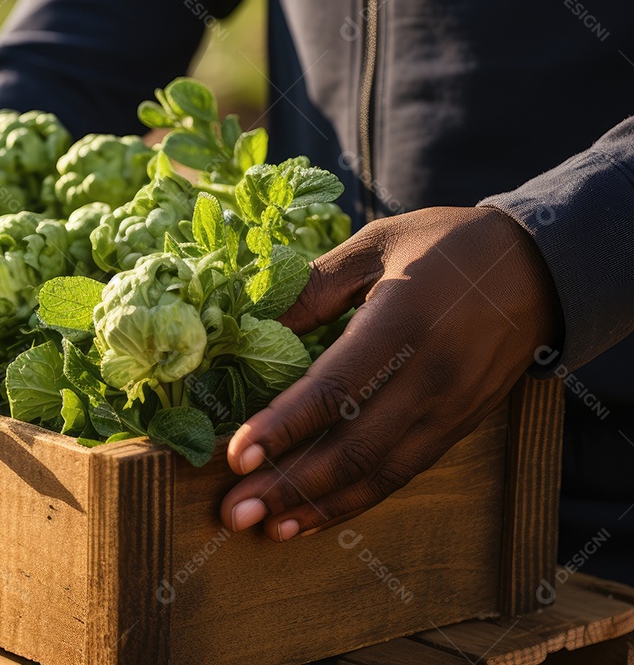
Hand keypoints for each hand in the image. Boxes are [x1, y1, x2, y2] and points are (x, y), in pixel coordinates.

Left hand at [219, 207, 559, 540]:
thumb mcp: (376, 244)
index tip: (236, 456)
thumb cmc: (445, 247)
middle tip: (234, 511)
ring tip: (267, 529)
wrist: (539, 267)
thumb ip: (313, 286)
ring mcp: (449, 410)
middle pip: (352, 447)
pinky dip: (356, 501)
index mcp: (402, 325)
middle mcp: (430, 378)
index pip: (334, 389)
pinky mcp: (458, 427)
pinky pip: (401, 473)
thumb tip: (254, 324)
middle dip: (288, 485)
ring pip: (378, 473)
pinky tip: (314, 516)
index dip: (283, 427)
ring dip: (319, 506)